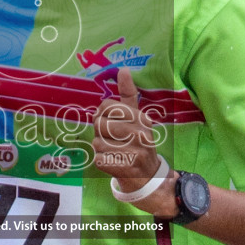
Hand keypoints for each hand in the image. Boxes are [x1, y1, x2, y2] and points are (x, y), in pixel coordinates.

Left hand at [91, 68, 174, 216]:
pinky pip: (97, 158)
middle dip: (100, 132)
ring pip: (96, 142)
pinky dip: (101, 161)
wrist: (148, 175)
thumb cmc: (137, 141)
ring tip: (115, 151)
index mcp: (141, 118)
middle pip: (99, 124)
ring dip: (101, 148)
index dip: (102, 114)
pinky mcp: (123, 168)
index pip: (106, 106)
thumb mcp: (136, 117)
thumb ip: (128, 94)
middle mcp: (140, 134)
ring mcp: (133, 152)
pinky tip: (114, 162)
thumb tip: (123, 69)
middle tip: (113, 139)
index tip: (111, 121)